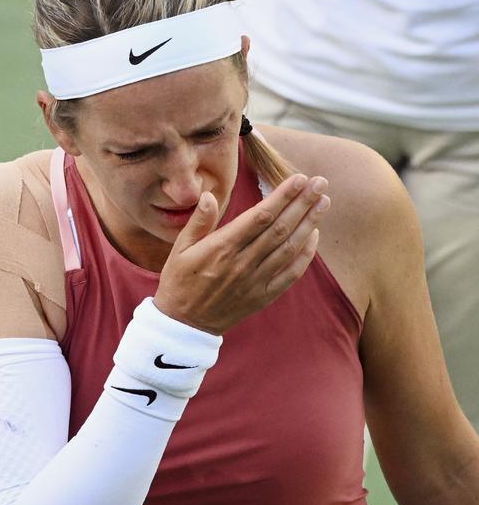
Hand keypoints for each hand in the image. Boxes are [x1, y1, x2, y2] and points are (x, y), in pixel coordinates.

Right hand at [153, 174, 329, 334]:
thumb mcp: (180, 249)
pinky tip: (314, 236)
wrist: (184, 325)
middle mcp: (242, 263)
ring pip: (289, 248)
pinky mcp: (262, 297)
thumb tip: (208, 195)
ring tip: (323, 203)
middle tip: (320, 183)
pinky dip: (305, 255)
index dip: (282, 196)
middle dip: (302, 203)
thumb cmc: (179, 281)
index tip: (298, 179)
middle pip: (280, 228)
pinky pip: (290, 275)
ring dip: (309, 224)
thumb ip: (198, 222)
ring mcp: (255, 281)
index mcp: (221, 248)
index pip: (260, 216)